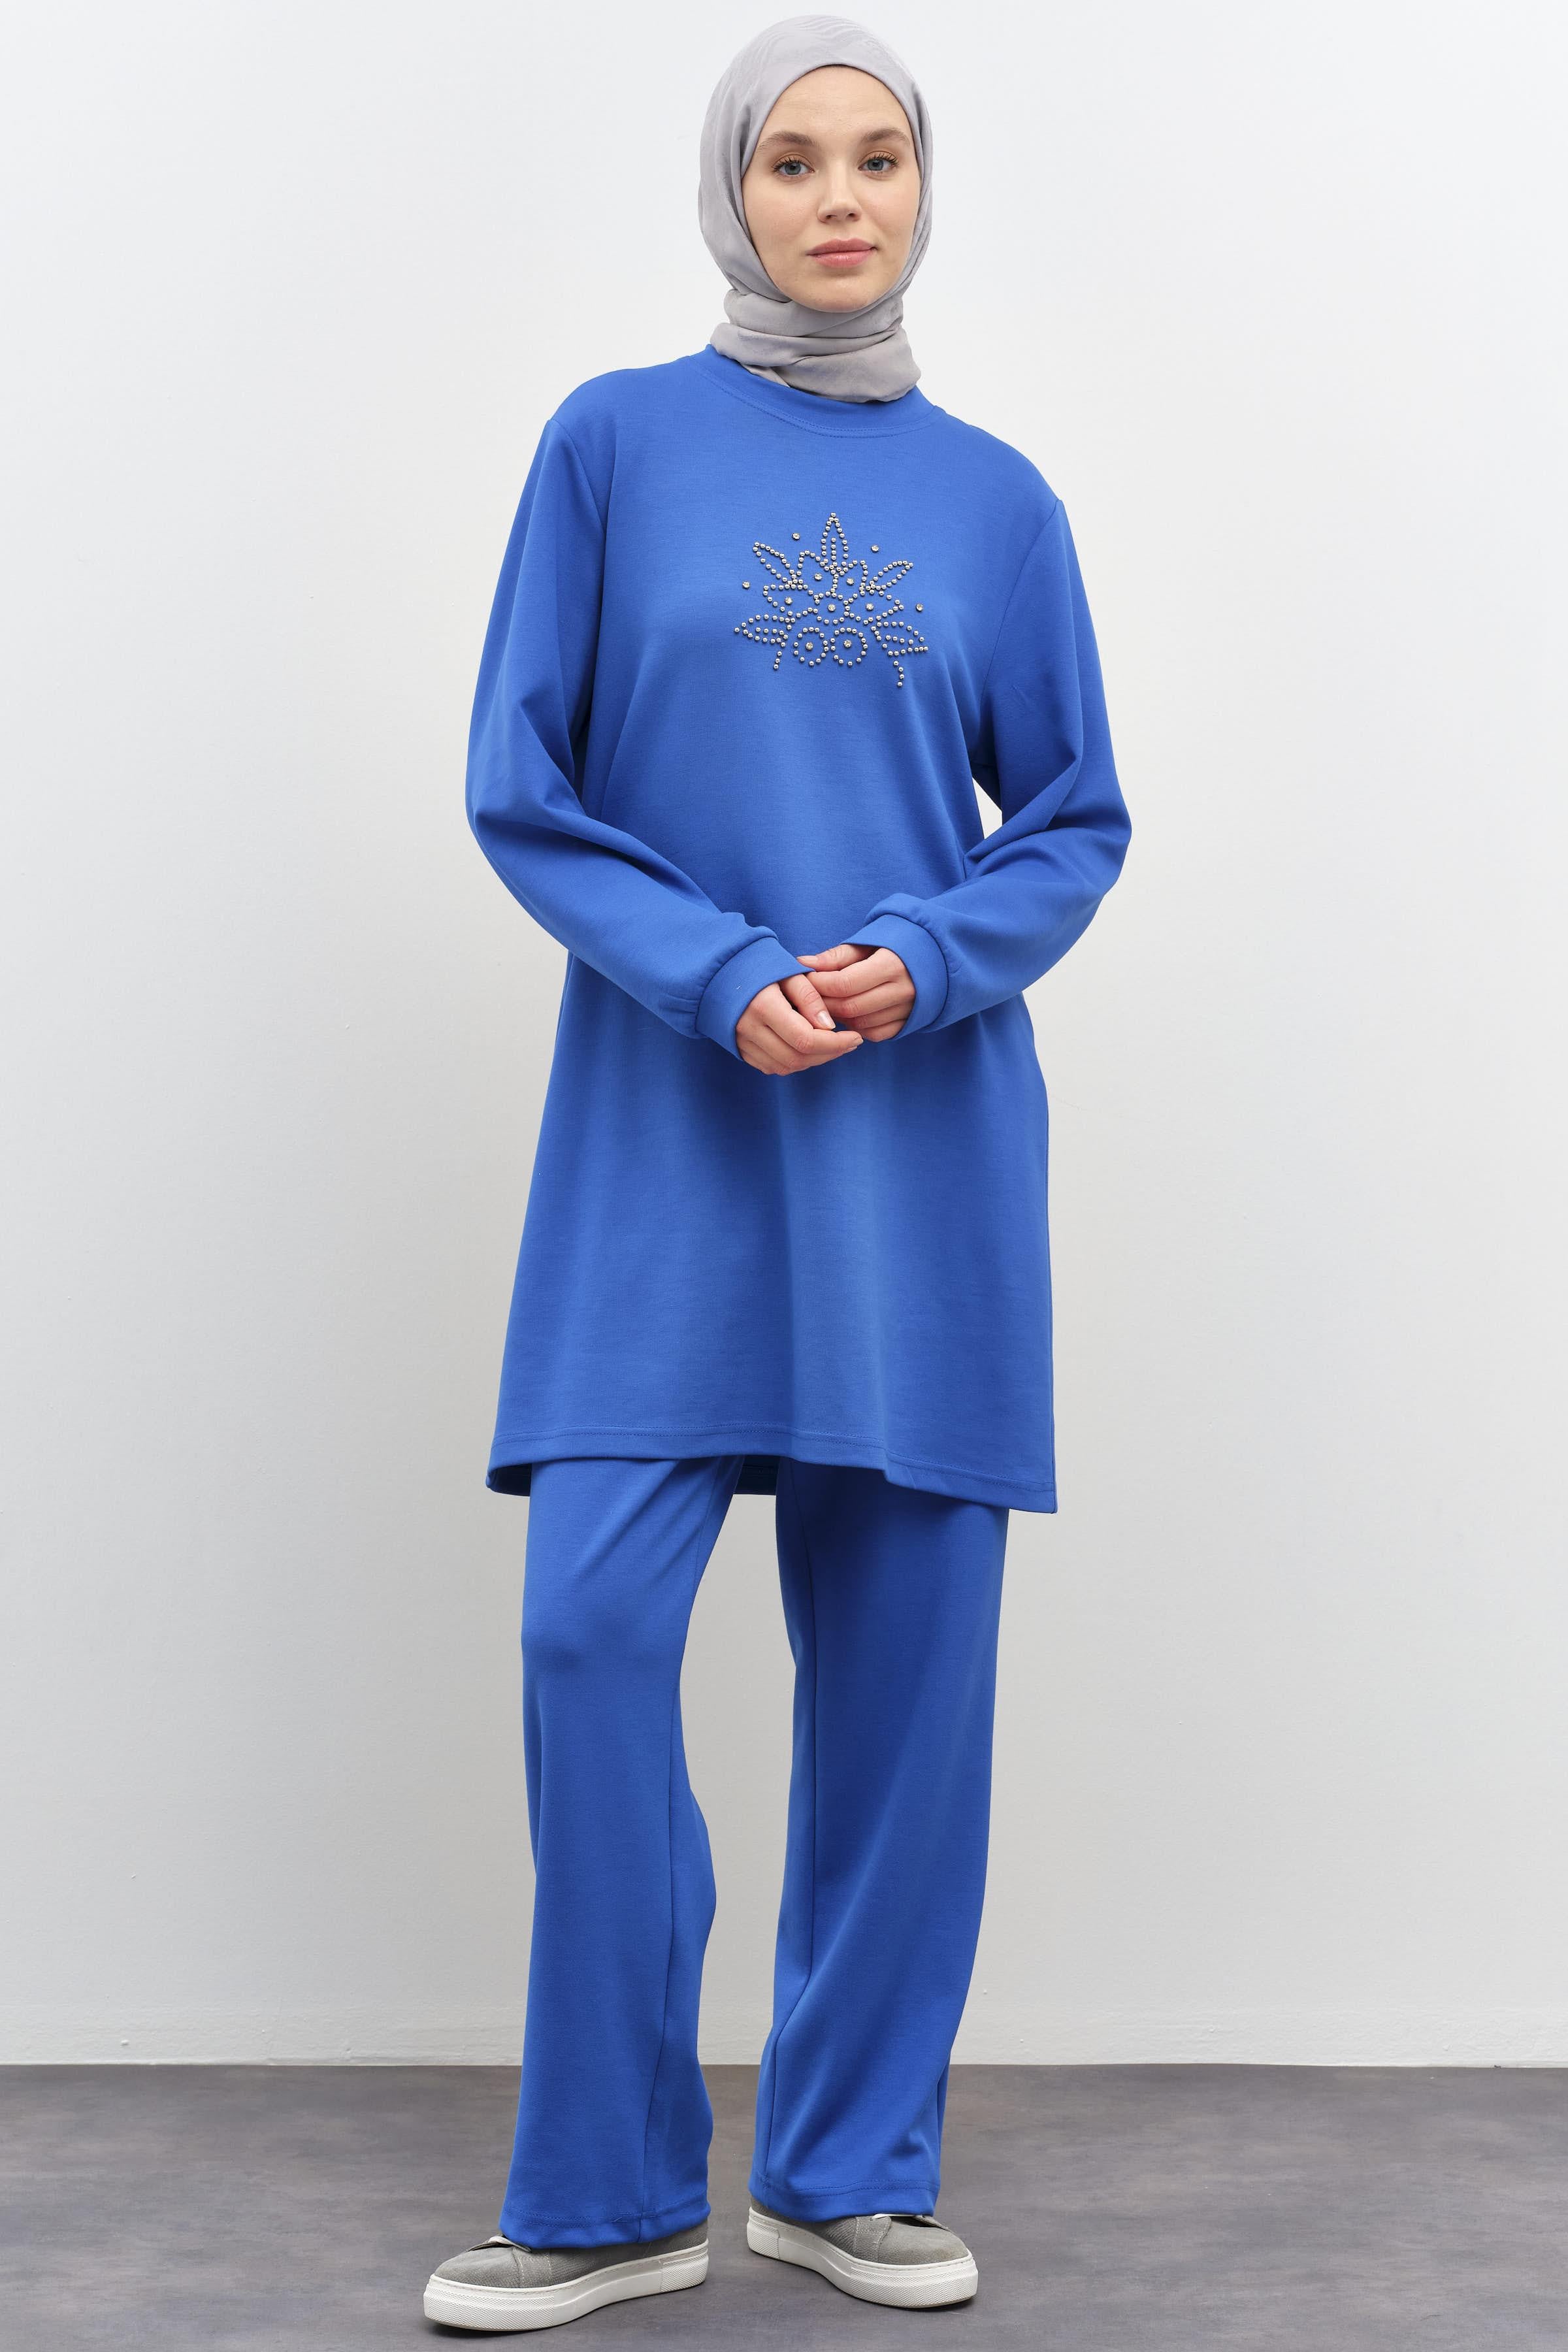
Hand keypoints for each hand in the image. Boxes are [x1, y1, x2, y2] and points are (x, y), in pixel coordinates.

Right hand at [736, 970, 863, 1074]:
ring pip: (786, 1066)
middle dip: (829, 1054)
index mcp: (762, 1006)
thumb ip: (810, 997)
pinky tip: (809, 1049)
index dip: (835, 1044)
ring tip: (833, 1046)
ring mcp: (742, 1042)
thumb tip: (829, 1026)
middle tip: (850, 1043)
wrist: (719, 973)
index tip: (855, 1037)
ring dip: (814, 1061)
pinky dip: (795, 1063)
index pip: (805, 1039)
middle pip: (797, 1058)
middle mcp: (749, 1029)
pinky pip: (772, 1067)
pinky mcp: (740, 1050)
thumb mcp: (788, 972)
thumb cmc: (759, 967)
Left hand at [793, 944, 913, 1041]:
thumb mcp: (867, 943)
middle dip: (823, 1004)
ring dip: (837, 1017)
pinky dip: (855, 1028)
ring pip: (860, 1024)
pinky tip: (848, 1015)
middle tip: (810, 996)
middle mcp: (903, 990)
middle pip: (850, 1007)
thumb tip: (802, 963)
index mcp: (892, 964)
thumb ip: (836, 956)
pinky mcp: (908, 1024)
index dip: (819, 984)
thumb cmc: (894, 946)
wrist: (934, 957)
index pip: (844, 983)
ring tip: (826, 1004)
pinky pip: (874, 1034)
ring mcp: (907, 1010)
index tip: (805, 980)